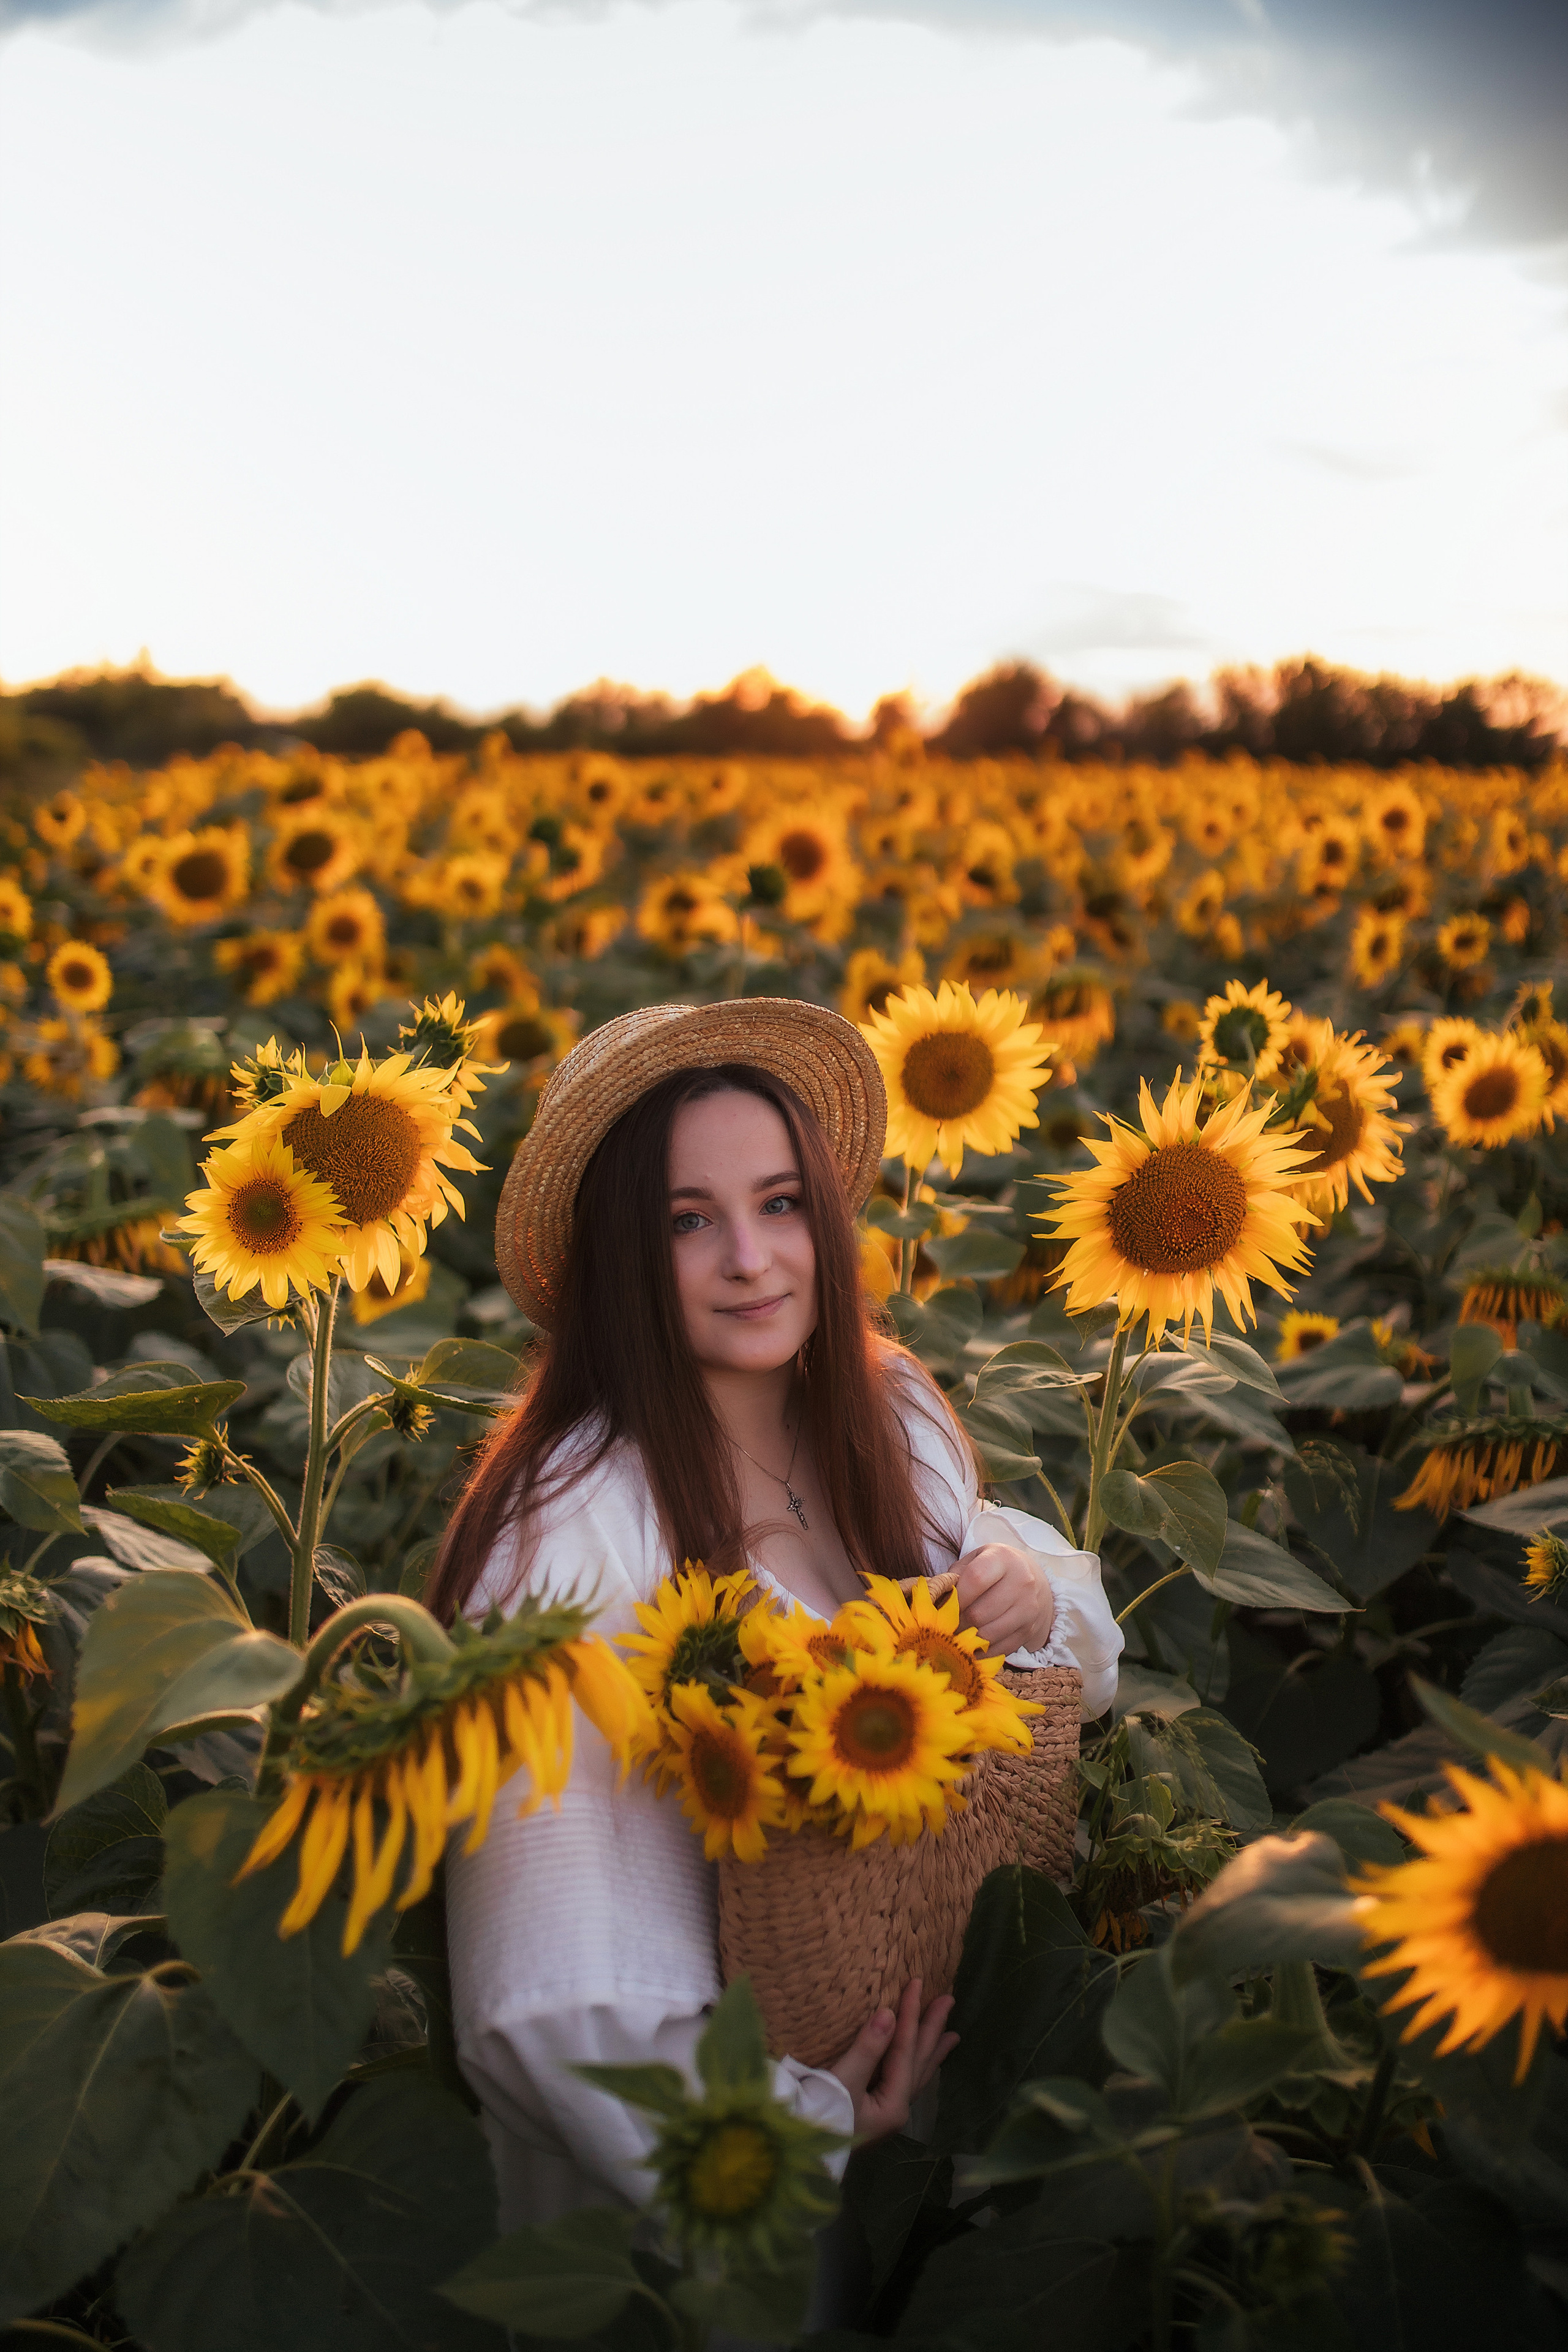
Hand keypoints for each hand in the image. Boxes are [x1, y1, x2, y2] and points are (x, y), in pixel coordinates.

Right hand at [828, 1977, 957, 2141]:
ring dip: (930, 2052)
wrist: (795, 2150)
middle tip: (949, 2001)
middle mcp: (896, 2111)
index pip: (905, 2050)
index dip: (911, 2015)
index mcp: (893, 2105)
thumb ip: (867, 2049)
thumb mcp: (841, 2081)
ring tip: (951, 2036)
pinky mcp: (873, 2115)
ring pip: (914, 2074)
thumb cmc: (817, 2117)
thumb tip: (888, 2014)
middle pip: (918, 2063)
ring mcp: (886, 2115)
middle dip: (933, 2031)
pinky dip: (913, 2066)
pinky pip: (902, 2081)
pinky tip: (917, 2064)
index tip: (918, 1983)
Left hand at [954, 1542, 1054, 1655]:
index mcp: (1003, 1559)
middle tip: (948, 1625)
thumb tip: (935, 1599)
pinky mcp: (1030, 1630)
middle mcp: (1022, 1582)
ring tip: (958, 1635)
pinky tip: (973, 1646)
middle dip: (958, 1623)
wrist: (1035, 1582)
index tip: (945, 1605)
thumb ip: (956, 1575)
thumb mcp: (977, 1560)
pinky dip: (983, 1651)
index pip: (975, 1579)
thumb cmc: (996, 1569)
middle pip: (979, 1613)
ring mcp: (1028, 1608)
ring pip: (988, 1635)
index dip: (956, 1597)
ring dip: (968, 1639)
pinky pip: (1001, 1649)